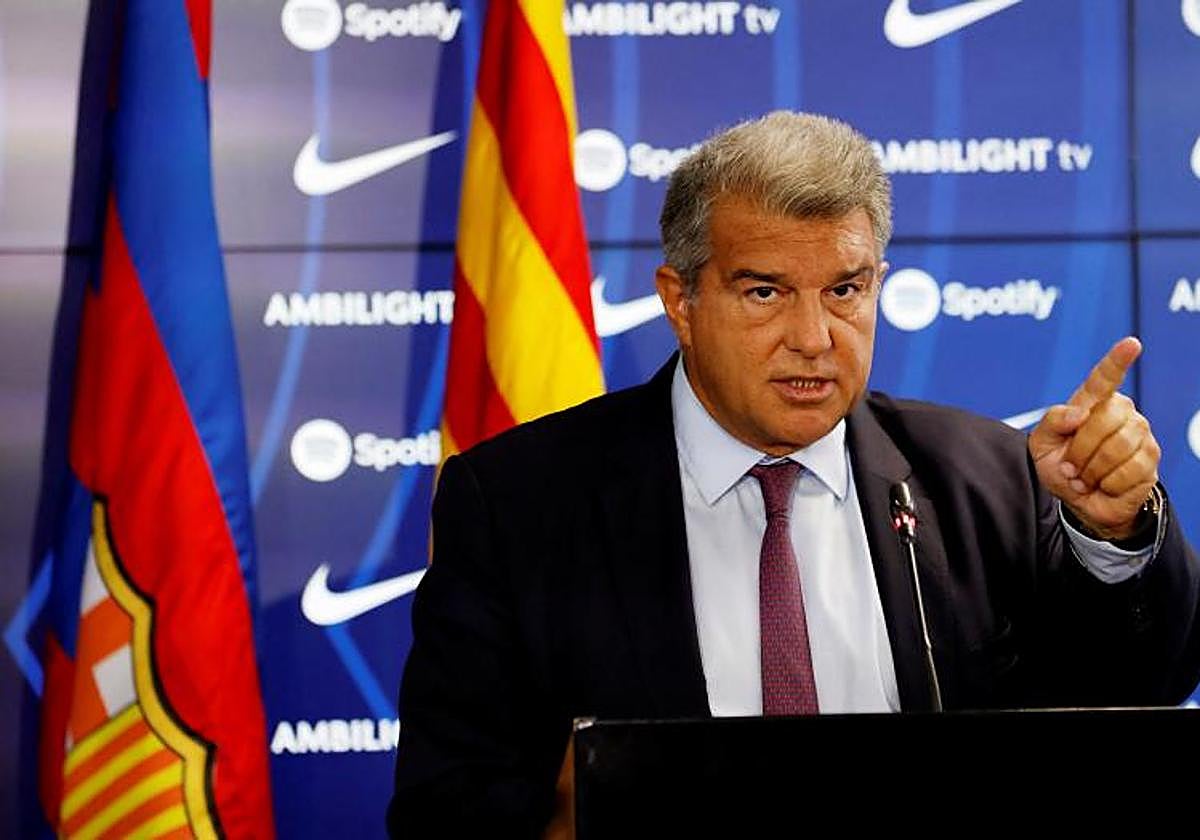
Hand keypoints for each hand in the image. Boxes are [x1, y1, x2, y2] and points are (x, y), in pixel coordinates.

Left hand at [1028, 336, 1160, 539]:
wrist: (1076, 500)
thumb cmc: (1060, 465)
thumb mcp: (1042, 443)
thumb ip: (1053, 421)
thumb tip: (1078, 414)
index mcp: (1094, 403)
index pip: (1105, 378)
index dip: (1117, 361)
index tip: (1131, 344)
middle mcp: (1123, 414)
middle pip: (1105, 421)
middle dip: (1080, 449)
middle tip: (1070, 465)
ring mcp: (1141, 436)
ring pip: (1118, 448)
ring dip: (1092, 470)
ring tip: (1085, 476)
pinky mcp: (1151, 461)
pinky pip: (1128, 472)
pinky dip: (1107, 485)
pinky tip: (1103, 485)